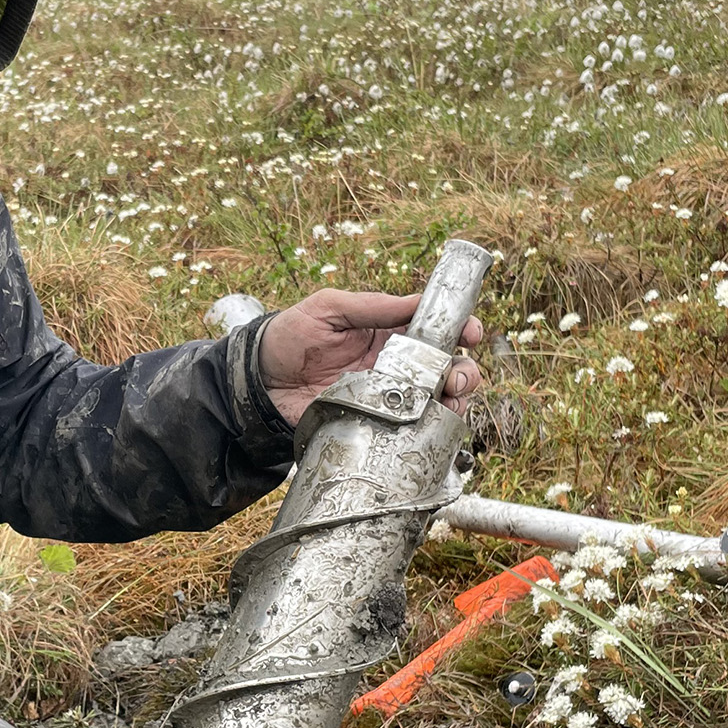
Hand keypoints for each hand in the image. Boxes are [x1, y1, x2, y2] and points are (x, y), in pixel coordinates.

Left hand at [257, 289, 485, 426]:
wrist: (258, 384)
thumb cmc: (289, 337)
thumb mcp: (328, 308)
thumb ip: (371, 306)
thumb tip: (416, 301)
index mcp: (387, 330)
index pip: (434, 328)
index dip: (459, 328)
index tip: (470, 331)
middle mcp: (395, 364)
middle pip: (446, 367)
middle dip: (463, 370)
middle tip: (456, 376)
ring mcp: (388, 396)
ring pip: (438, 399)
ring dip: (454, 399)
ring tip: (448, 399)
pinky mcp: (376, 423)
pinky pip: (412, 427)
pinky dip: (430, 426)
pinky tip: (431, 422)